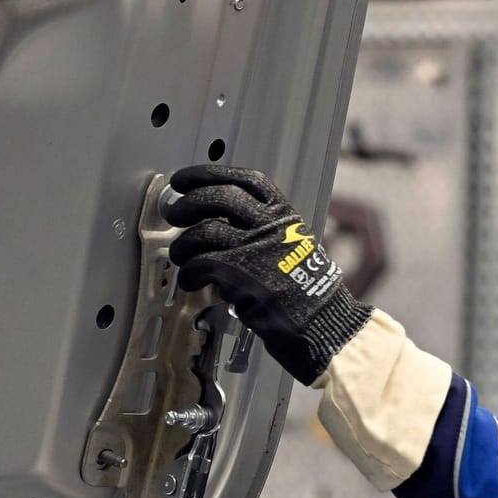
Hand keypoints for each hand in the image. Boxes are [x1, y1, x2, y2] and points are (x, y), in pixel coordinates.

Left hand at [161, 164, 372, 384]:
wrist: (323, 323)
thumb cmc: (306, 292)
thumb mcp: (293, 246)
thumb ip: (263, 230)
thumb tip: (220, 221)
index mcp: (284, 215)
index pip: (244, 180)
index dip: (208, 174)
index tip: (185, 180)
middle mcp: (271, 226)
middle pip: (218, 198)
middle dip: (188, 204)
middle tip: (174, 214)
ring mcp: (256, 249)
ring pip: (202, 233)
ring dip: (183, 245)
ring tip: (181, 255)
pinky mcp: (241, 277)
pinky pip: (200, 265)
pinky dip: (189, 273)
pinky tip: (190, 280)